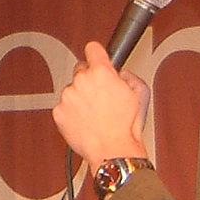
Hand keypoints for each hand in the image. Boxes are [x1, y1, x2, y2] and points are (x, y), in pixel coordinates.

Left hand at [51, 42, 149, 162]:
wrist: (113, 150)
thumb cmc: (126, 126)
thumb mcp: (140, 93)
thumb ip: (128, 76)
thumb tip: (121, 75)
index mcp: (101, 72)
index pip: (93, 49)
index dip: (96, 53)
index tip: (95, 57)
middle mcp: (81, 81)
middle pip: (81, 70)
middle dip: (89, 79)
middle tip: (100, 96)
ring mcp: (68, 96)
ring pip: (72, 90)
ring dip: (80, 98)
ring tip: (95, 114)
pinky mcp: (59, 112)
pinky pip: (64, 107)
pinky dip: (72, 113)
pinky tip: (86, 122)